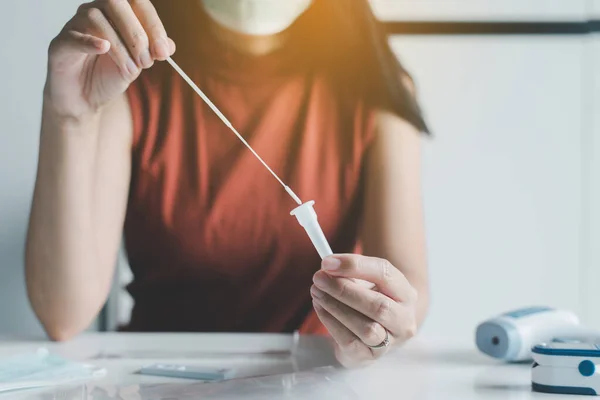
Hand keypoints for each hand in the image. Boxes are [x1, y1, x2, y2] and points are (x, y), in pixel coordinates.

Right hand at [45, 0, 175, 118]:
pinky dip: (91, 42)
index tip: (164, 52)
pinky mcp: (60, 44)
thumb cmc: (109, 75)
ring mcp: (74, 25)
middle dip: (137, 33)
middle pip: (115, 3)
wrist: (85, 99)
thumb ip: (153, 52)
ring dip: (120, 46)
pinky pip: (74, 37)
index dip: (153, 25)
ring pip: (96, 19)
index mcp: (115, 12)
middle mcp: (93, 11)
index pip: (136, 2)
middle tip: (147, 62)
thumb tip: (169, 46)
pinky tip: (104, 49)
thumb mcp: (138, 64)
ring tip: (131, 70)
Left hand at [310, 254, 418, 367]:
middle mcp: (404, 320)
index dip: (355, 266)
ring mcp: (391, 342)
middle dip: (343, 290)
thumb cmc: (372, 298)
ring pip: (366, 328)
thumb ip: (352, 273)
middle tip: (319, 278)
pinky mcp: (371, 357)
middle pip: (378, 306)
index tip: (328, 262)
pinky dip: (331, 322)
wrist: (380, 329)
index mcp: (406, 293)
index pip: (385, 274)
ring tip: (317, 293)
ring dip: (336, 307)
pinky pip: (350, 341)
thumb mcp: (369, 281)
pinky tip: (320, 308)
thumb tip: (328, 267)